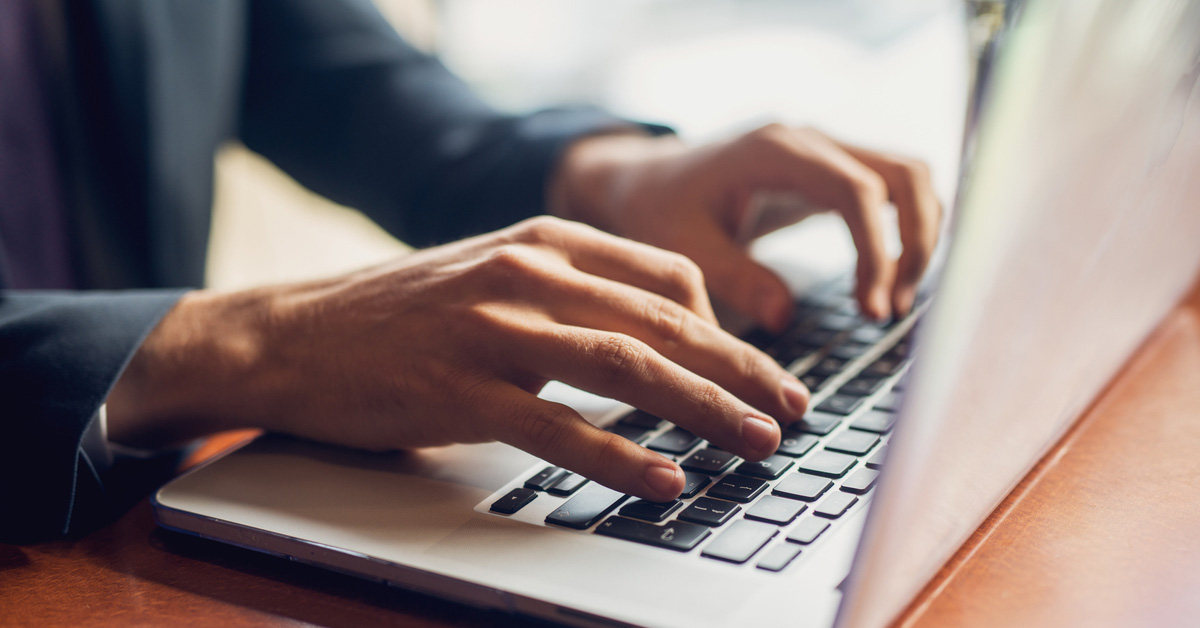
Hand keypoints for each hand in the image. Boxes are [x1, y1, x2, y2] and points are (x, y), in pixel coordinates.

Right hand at [107, 217, 810, 500]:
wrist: (293, 335)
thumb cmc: (403, 314)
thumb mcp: (494, 276)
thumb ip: (570, 293)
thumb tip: (655, 335)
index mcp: (545, 240)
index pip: (667, 277)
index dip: (728, 329)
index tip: (764, 370)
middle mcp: (527, 272)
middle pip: (662, 323)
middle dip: (740, 370)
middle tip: (793, 409)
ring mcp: (492, 329)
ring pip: (624, 367)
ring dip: (702, 409)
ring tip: (756, 443)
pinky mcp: (459, 389)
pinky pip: (557, 427)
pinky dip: (620, 457)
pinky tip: (664, 481)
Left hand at [551, 124, 942, 329]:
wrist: (647, 180)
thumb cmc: (660, 210)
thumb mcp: (683, 246)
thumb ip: (733, 277)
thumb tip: (783, 318)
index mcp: (774, 150)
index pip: (856, 190)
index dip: (876, 250)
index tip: (870, 309)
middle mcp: (810, 140)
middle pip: (904, 173)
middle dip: (915, 243)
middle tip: (891, 310)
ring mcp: (826, 150)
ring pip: (909, 176)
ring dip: (919, 236)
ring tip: (891, 302)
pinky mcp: (832, 170)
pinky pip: (893, 189)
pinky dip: (906, 230)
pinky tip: (887, 280)